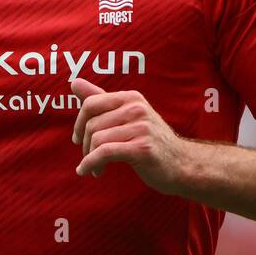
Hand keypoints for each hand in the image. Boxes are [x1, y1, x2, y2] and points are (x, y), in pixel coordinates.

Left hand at [69, 76, 185, 192]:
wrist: (181, 164)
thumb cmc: (150, 141)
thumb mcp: (127, 116)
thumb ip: (100, 99)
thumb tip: (74, 82)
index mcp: (131, 98)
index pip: (91, 103)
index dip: (79, 123)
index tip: (78, 139)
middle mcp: (136, 108)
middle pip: (92, 125)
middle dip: (85, 145)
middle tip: (88, 158)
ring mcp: (141, 127)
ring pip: (97, 140)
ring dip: (89, 158)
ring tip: (95, 168)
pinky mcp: (142, 148)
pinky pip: (105, 153)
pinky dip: (91, 163)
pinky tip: (90, 172)